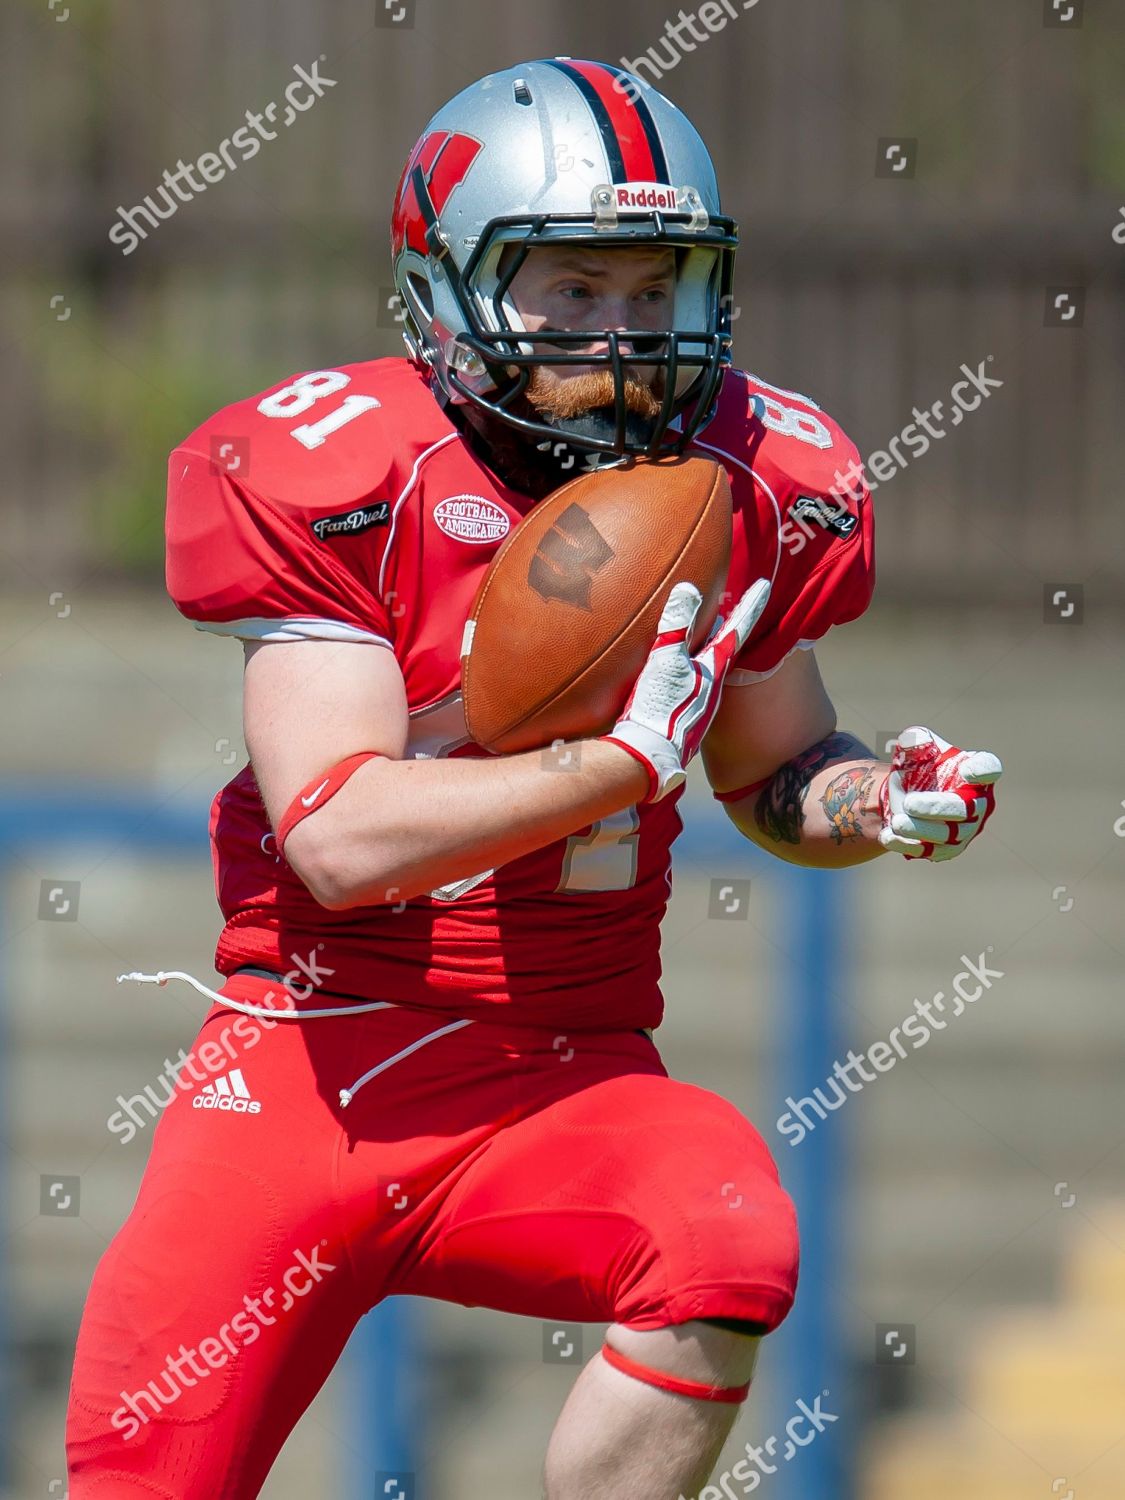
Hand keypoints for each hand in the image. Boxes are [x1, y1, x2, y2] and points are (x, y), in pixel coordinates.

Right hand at [601, 577, 771, 801]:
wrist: (650, 756)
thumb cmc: (660, 708)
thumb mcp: (665, 661)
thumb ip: (677, 625)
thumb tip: (690, 589)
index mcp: (714, 668)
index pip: (737, 627)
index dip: (751, 604)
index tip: (766, 585)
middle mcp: (713, 684)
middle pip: (720, 645)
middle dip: (721, 626)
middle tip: (723, 603)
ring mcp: (700, 702)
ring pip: (705, 664)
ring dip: (702, 647)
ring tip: (696, 631)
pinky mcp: (684, 715)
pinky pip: (689, 680)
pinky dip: (685, 667)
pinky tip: (671, 670)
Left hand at [878, 726, 1001, 860]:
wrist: (906, 792)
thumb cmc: (921, 764)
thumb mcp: (917, 747)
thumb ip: (916, 740)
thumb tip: (910, 741)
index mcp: (976, 770)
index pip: (988, 768)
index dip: (981, 770)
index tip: (966, 770)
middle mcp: (977, 802)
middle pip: (964, 809)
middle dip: (936, 807)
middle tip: (909, 803)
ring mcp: (964, 829)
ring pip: (947, 835)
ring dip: (921, 829)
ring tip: (896, 822)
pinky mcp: (946, 849)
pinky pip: (929, 851)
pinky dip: (907, 844)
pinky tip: (888, 836)